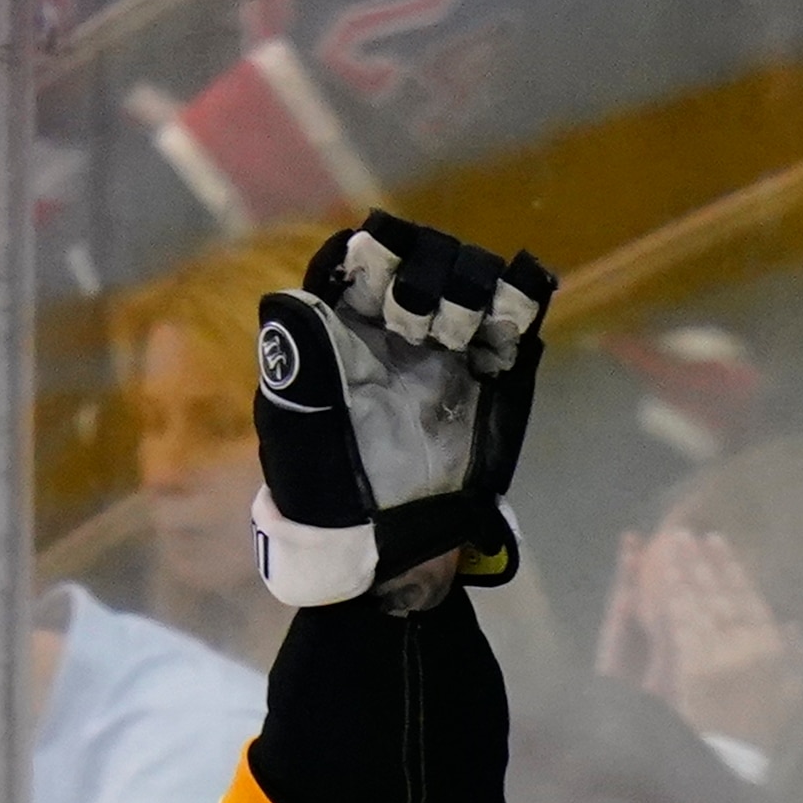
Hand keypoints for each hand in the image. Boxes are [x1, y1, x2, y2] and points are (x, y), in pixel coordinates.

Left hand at [252, 211, 556, 607]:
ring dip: (471, 288)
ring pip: (469, 282)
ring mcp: (445, 351)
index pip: (361, 263)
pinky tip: (503, 332)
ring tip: (461, 332)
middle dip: (430, 272)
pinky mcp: (490, 378)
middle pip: (423, 261)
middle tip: (425, 320)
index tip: (385, 267)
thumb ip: (298, 365)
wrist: (388, 550)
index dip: (377, 252)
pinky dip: (515, 310)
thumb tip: (287, 298)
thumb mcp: (301, 431)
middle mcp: (395, 331)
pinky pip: (509, 325)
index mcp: (341, 332)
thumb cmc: (329, 493)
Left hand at [625, 526, 802, 753]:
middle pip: (723, 594)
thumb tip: (790, 622)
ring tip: (671, 547)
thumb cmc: (764, 731)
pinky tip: (662, 581)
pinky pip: (683, 627)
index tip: (719, 542)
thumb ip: (796, 656)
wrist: (737, 763)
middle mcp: (750, 645)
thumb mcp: (794, 694)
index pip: (749, 597)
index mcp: (773, 648)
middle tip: (688, 534)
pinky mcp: (696, 669)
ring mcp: (723, 655)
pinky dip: (673, 601)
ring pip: (701, 605)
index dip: (732, 567)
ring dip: (685, 573)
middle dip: (704, 561)